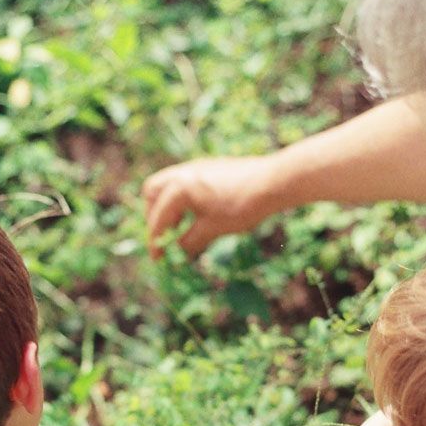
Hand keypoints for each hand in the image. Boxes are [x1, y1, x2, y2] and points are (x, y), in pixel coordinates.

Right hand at [141, 155, 276, 258]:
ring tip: (181, 227)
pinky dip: (182, 198)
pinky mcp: (209, 166)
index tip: (158, 259)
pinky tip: (197, 213)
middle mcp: (182, 173)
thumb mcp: (212, 229)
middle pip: (152, 193)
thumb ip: (190, 240)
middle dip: (154, 216)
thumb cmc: (241, 207)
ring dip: (169, 206)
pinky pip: (184, 181)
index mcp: (179, 189)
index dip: (156, 241)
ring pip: (168, 185)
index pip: (158, 218)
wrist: (273, 181)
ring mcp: (196, 166)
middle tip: (164, 236)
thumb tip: (178, 250)